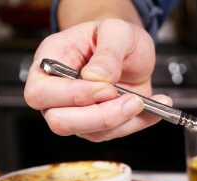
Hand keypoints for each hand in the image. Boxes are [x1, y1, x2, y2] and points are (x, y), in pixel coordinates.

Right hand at [24, 19, 171, 141]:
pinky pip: (116, 133)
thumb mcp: (117, 32)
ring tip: (144, 100)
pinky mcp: (100, 126)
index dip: (75, 95)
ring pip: (92, 133)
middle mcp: (56, 94)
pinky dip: (139, 122)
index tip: (108, 87)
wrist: (131, 50)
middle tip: (131, 99)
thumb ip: (107, 53)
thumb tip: (96, 78)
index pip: (42, 93)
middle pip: (61, 122)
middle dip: (101, 115)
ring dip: (124, 119)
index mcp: (48, 65)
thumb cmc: (115, 38)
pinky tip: (154, 107)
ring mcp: (76, 113)